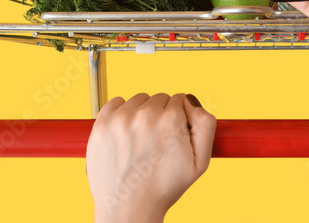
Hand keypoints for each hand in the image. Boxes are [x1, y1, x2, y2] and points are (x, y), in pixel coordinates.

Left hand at [87, 93, 215, 222]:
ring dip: (141, 113)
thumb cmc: (163, 188)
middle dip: (160, 115)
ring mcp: (121, 119)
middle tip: (156, 141)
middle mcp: (145, 115)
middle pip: (159, 99)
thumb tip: (192, 101)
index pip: (179, 100)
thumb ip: (206, 124)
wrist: (128, 209)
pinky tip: (125, 133)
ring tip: (140, 141)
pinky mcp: (102, 124)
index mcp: (170, 120)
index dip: (179, 117)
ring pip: (138, 100)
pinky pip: (115, 102)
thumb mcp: (200, 162)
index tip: (172, 134)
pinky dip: (121, 112)